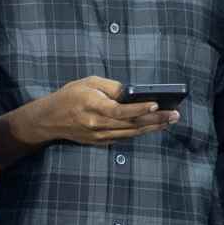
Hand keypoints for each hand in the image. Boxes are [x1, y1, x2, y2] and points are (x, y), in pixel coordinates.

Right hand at [30, 77, 179, 147]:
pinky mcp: (99, 142)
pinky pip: (124, 137)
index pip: (121, 110)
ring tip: (170, 120)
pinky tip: (154, 126)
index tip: (157, 103)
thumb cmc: (69, 96)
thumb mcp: (88, 82)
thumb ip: (112, 87)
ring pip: (131, 133)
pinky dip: (140, 132)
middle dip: (155, 119)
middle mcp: (96, 125)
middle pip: (131, 124)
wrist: (48, 119)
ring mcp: (98, 136)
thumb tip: (133, 93)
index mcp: (93, 107)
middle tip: (175, 114)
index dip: (140, 108)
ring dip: (152, 127)